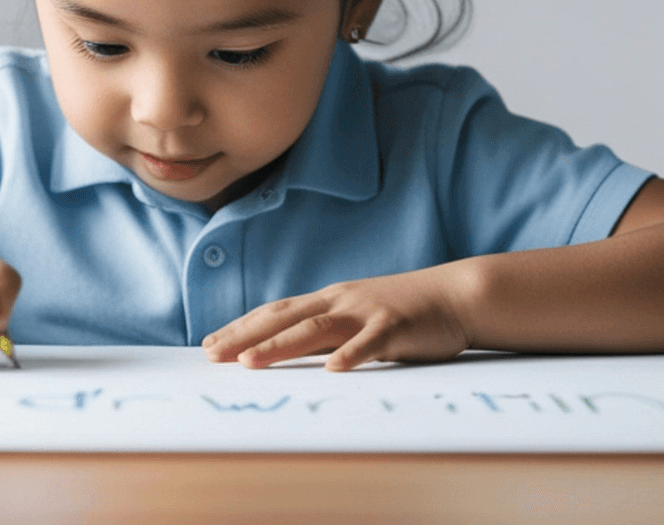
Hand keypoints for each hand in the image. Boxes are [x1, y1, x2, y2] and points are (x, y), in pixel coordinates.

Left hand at [202, 265, 474, 370]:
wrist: (454, 295)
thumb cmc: (402, 312)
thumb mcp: (356, 317)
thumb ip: (326, 331)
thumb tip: (287, 350)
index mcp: (327, 300)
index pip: (274, 312)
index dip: (240, 328)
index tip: (209, 344)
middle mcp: (339, 302)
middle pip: (283, 318)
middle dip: (244, 337)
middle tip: (211, 355)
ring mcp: (365, 312)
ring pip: (315, 328)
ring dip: (280, 346)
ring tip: (250, 362)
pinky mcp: (395, 326)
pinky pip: (370, 343)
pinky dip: (350, 355)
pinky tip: (332, 369)